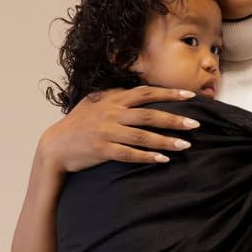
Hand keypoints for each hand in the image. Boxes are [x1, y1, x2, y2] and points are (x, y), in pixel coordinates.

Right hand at [39, 85, 198, 174]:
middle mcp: (111, 114)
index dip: (169, 93)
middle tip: (195, 124)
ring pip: (142, 136)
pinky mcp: (101, 150)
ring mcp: (106, 132)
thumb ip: (117, 97)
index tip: (191, 95)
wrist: (56, 145)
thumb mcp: (96, 103)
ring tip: (185, 145)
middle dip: (174, 119)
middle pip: (148, 115)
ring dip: (166, 141)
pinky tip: (163, 160)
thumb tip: (140, 91)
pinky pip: (129, 154)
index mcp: (113, 100)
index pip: (146, 93)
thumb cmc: (79, 124)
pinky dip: (147, 157)